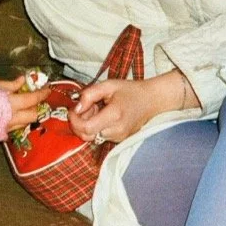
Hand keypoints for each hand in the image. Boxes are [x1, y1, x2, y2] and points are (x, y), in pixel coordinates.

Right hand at [0, 75, 51, 131]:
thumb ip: (10, 85)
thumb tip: (22, 80)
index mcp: (10, 103)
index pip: (33, 99)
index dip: (42, 94)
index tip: (47, 89)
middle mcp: (11, 118)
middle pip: (33, 115)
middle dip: (36, 107)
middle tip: (34, 99)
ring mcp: (6, 128)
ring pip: (25, 124)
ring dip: (27, 115)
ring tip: (22, 107)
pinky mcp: (0, 134)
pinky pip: (14, 128)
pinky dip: (17, 121)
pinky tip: (11, 115)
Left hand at [69, 72, 193, 142]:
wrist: (151, 100)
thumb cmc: (131, 91)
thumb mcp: (108, 85)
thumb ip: (89, 94)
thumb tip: (77, 107)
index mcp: (114, 115)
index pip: (86, 128)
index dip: (75, 120)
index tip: (73, 110)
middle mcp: (117, 130)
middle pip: (86, 135)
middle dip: (80, 122)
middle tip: (87, 107)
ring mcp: (119, 137)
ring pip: (92, 136)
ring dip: (88, 124)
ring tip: (98, 109)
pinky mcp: (119, 140)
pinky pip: (100, 136)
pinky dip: (97, 127)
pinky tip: (104, 116)